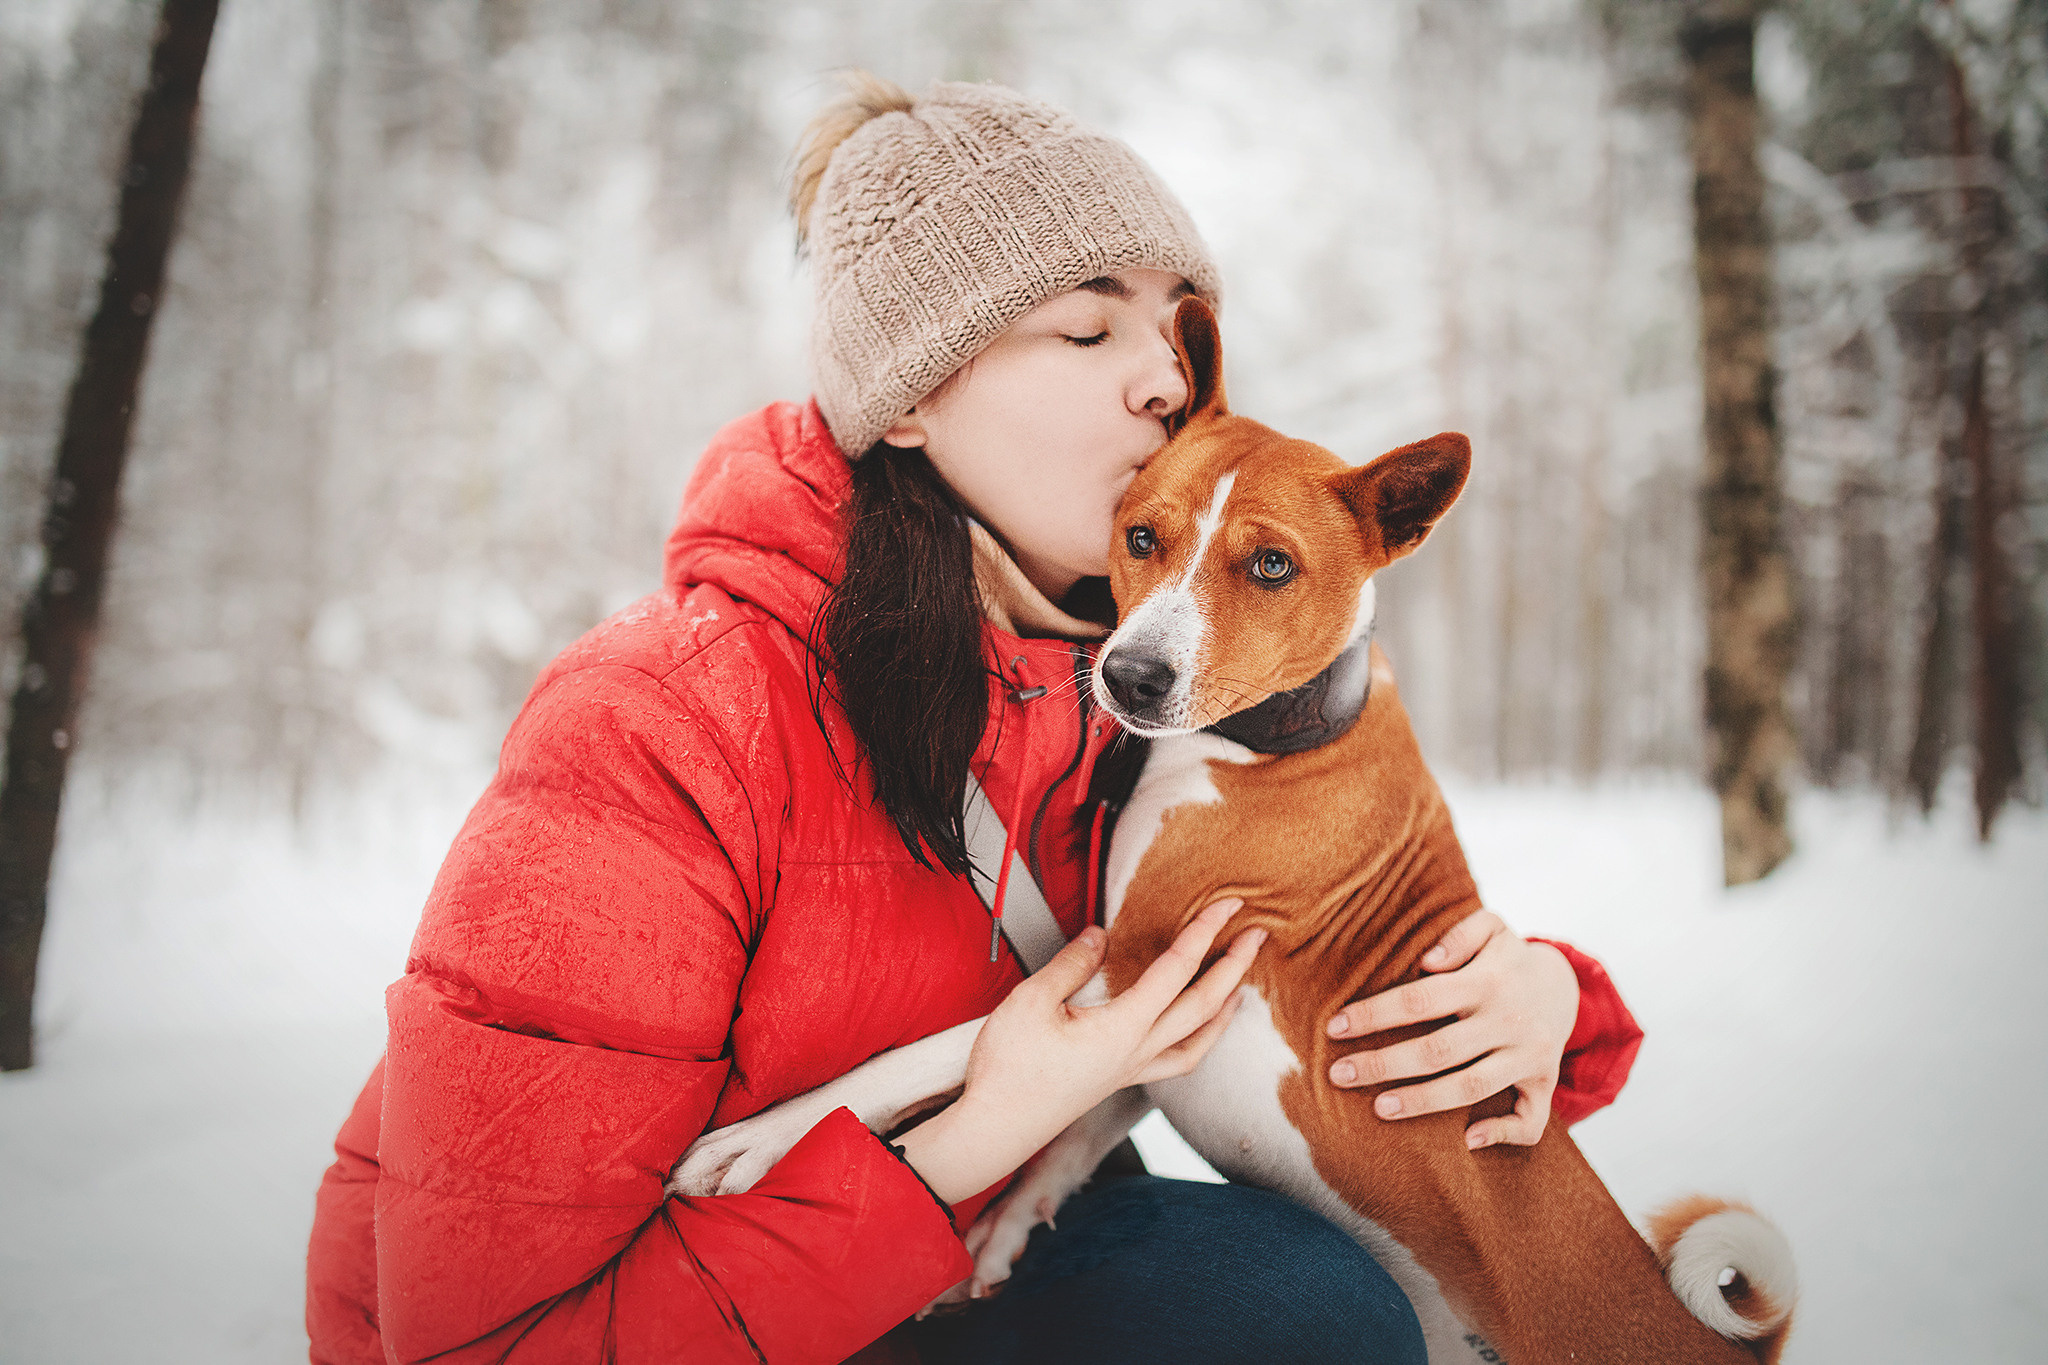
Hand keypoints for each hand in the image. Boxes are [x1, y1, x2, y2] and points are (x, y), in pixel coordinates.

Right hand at [897, 898, 1262, 1203]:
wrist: (993, 1127)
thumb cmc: (1008, 1070)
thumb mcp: (1031, 1001)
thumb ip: (1072, 964)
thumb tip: (1101, 937)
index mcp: (1122, 1029)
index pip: (1176, 970)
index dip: (1203, 932)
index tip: (1226, 905)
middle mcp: (1136, 1053)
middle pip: (1203, 1006)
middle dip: (1234, 968)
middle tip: (1258, 936)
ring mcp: (1130, 1072)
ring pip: (1197, 1042)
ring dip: (1225, 1010)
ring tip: (1241, 987)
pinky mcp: (1117, 1082)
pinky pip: (1175, 1061)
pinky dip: (1197, 1041)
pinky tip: (1192, 1031)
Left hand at [1323, 909, 1577, 1149]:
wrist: (1566, 986)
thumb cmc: (1507, 959)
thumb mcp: (1491, 928)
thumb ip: (1459, 934)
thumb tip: (1427, 960)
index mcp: (1488, 982)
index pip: (1420, 999)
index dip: (1374, 1015)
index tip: (1335, 1027)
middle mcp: (1509, 1021)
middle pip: (1438, 1051)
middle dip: (1382, 1064)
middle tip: (1338, 1075)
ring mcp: (1529, 1056)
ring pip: (1472, 1087)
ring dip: (1423, 1102)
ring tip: (1378, 1108)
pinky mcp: (1545, 1083)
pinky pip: (1531, 1120)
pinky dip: (1501, 1133)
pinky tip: (1465, 1140)